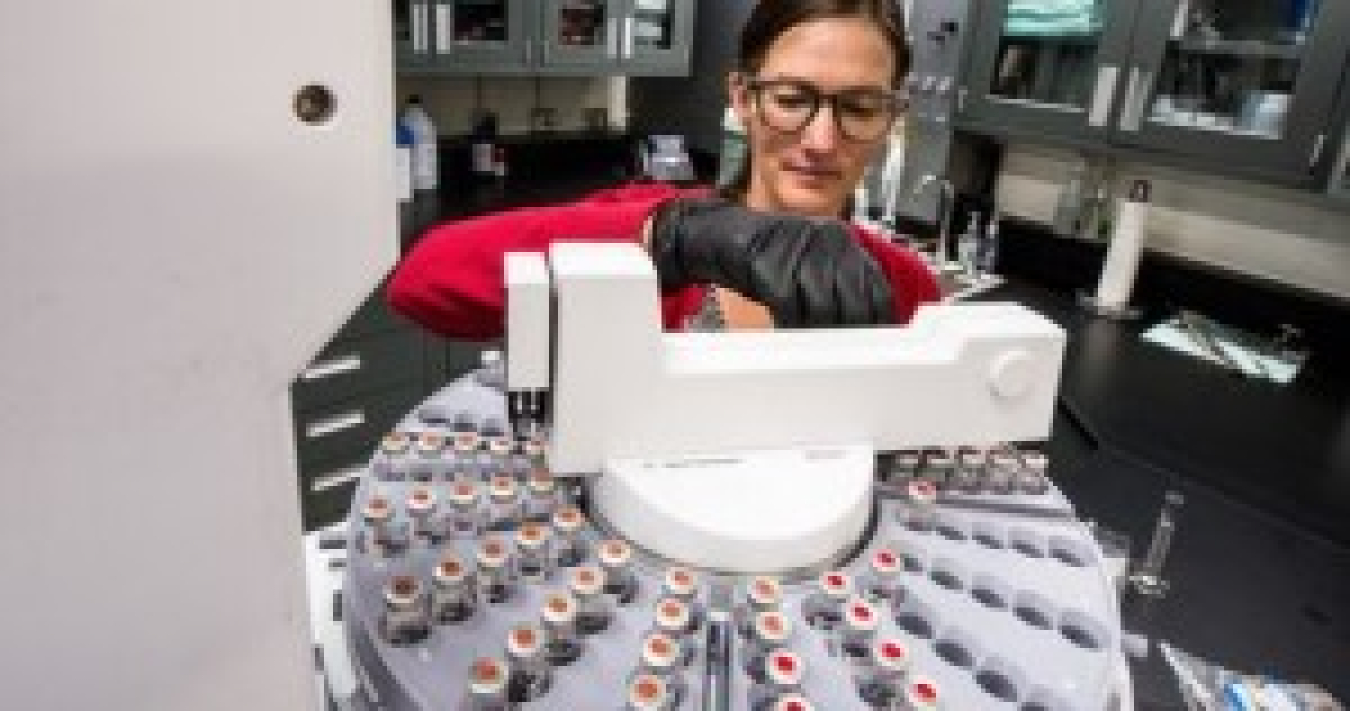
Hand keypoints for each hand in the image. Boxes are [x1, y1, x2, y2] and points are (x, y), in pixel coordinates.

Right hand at [647, 198, 892, 326]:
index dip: (879, 322)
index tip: (876, 346)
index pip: (877, 289)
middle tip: (844, 355)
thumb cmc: (769, 258)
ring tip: (813, 348)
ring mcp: (799, 249)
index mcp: (843, 242)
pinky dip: (789, 324)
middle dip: (850, 333)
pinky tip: (787, 330)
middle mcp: (827, 240)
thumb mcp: (812, 266)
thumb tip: (863, 327)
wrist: (723, 236)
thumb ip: (840, 289)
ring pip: (822, 306)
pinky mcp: (769, 262)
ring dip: (818, 333)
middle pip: (853, 300)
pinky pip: (788, 304)